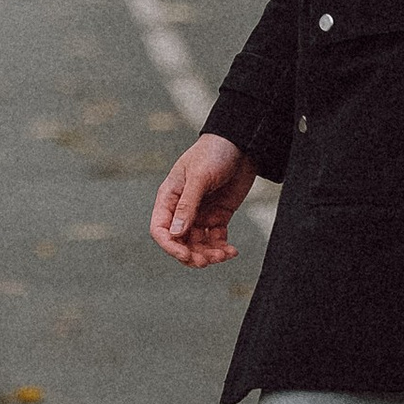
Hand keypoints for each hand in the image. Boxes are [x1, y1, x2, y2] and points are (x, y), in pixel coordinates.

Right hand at [151, 131, 256, 265]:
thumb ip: (187, 205)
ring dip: (209, 254)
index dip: (171, 246)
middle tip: (208, 260)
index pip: (161, 230)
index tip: (187, 255)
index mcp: (169, 198)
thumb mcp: (199, 177)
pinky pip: (215, 239)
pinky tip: (231, 251)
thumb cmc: (214, 152)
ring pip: (198, 245)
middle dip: (193, 254)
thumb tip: (175, 234)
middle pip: (180, 242)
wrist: (242, 143)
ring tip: (224, 254)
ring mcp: (200, 214)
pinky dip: (222, 248)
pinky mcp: (218, 216)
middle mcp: (182, 209)